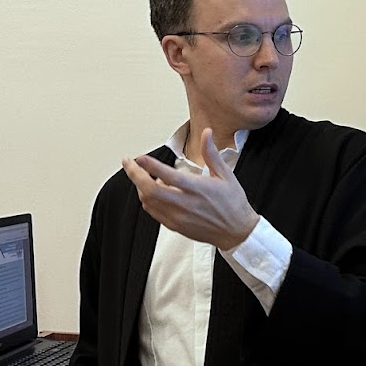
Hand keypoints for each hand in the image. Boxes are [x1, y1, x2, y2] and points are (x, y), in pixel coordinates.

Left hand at [122, 128, 259, 249]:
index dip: (150, 166)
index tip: (139, 157)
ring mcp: (178, 217)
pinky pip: (153, 212)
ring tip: (143, 176)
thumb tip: (207, 134)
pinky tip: (152, 192)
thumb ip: (211, 153)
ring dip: (141, 187)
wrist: (236, 232)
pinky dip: (147, 200)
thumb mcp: (226, 175)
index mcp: (198, 189)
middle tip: (129, 164)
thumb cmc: (233, 203)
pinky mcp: (175, 226)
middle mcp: (186, 204)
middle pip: (150, 190)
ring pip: (148, 201)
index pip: (168, 176)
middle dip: (135, 175)